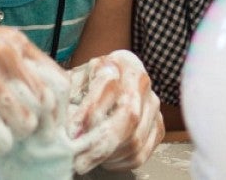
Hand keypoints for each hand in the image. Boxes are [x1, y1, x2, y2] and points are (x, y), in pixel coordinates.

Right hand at [0, 21, 69, 152]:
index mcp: (12, 41)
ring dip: (8, 134)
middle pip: (42, 110)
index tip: (46, 123)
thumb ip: (16, 64)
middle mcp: (1, 57)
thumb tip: (48, 101)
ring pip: (22, 128)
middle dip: (28, 123)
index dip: (55, 110)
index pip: (58, 84)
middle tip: (9, 125)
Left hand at [66, 49, 163, 173]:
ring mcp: (153, 104)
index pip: (109, 86)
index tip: (72, 132)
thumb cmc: (86, 83)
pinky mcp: (157, 126)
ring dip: (108, 155)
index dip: (91, 112)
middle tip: (79, 161)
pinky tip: (103, 159)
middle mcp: (142, 81)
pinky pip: (141, 153)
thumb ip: (69, 97)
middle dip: (102, 143)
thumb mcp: (73, 82)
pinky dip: (120, 162)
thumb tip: (70, 129)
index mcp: (121, 62)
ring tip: (86, 160)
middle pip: (129, 116)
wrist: (107, 84)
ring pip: (135, 138)